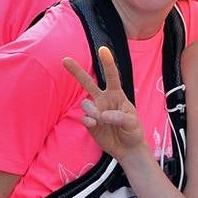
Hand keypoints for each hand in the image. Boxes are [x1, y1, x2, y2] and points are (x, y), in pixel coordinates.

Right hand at [63, 46, 150, 161]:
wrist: (127, 148)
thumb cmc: (133, 131)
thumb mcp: (132, 122)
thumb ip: (119, 117)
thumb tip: (102, 115)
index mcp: (117, 95)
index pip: (112, 76)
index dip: (107, 62)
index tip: (102, 49)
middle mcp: (104, 100)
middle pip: (88, 82)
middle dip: (76, 71)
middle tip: (65, 59)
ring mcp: (95, 111)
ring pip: (86, 104)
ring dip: (94, 112)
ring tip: (103, 121)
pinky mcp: (90, 123)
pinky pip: (84, 118)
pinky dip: (89, 121)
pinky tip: (94, 126)